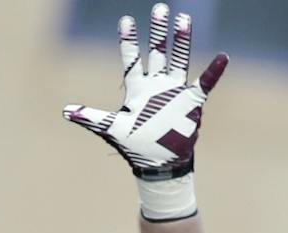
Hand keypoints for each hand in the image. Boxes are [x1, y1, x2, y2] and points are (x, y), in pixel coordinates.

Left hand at [63, 3, 226, 178]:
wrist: (158, 162)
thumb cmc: (135, 144)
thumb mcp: (110, 129)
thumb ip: (90, 118)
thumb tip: (64, 111)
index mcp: (136, 89)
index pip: (132, 60)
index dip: (129, 41)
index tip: (125, 20)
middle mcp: (156, 85)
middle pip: (157, 52)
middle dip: (157, 32)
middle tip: (160, 8)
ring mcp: (174, 90)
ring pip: (179, 59)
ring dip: (181, 41)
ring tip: (183, 19)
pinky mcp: (191, 100)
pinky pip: (205, 83)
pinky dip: (214, 72)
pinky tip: (222, 57)